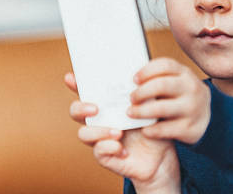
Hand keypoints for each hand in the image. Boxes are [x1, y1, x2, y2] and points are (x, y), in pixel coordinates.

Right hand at [64, 73, 179, 192]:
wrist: (161, 154)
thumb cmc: (153, 125)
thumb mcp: (151, 105)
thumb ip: (143, 91)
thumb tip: (141, 76)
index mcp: (108, 103)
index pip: (87, 91)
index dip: (75, 83)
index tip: (71, 77)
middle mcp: (100, 119)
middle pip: (76, 111)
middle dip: (80, 108)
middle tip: (95, 109)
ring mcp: (99, 137)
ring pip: (83, 133)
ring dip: (99, 132)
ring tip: (118, 132)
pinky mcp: (105, 155)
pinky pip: (98, 151)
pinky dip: (110, 148)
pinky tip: (123, 149)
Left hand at [128, 57, 210, 144]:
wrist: (206, 120)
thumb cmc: (181, 97)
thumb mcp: (177, 82)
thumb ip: (158, 78)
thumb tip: (127, 80)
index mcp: (185, 73)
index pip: (165, 65)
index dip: (146, 71)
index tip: (134, 79)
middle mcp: (191, 88)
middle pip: (161, 85)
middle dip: (141, 92)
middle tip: (131, 98)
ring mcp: (192, 108)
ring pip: (161, 108)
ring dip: (141, 111)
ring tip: (131, 113)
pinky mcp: (190, 128)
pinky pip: (165, 129)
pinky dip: (151, 130)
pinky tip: (144, 130)